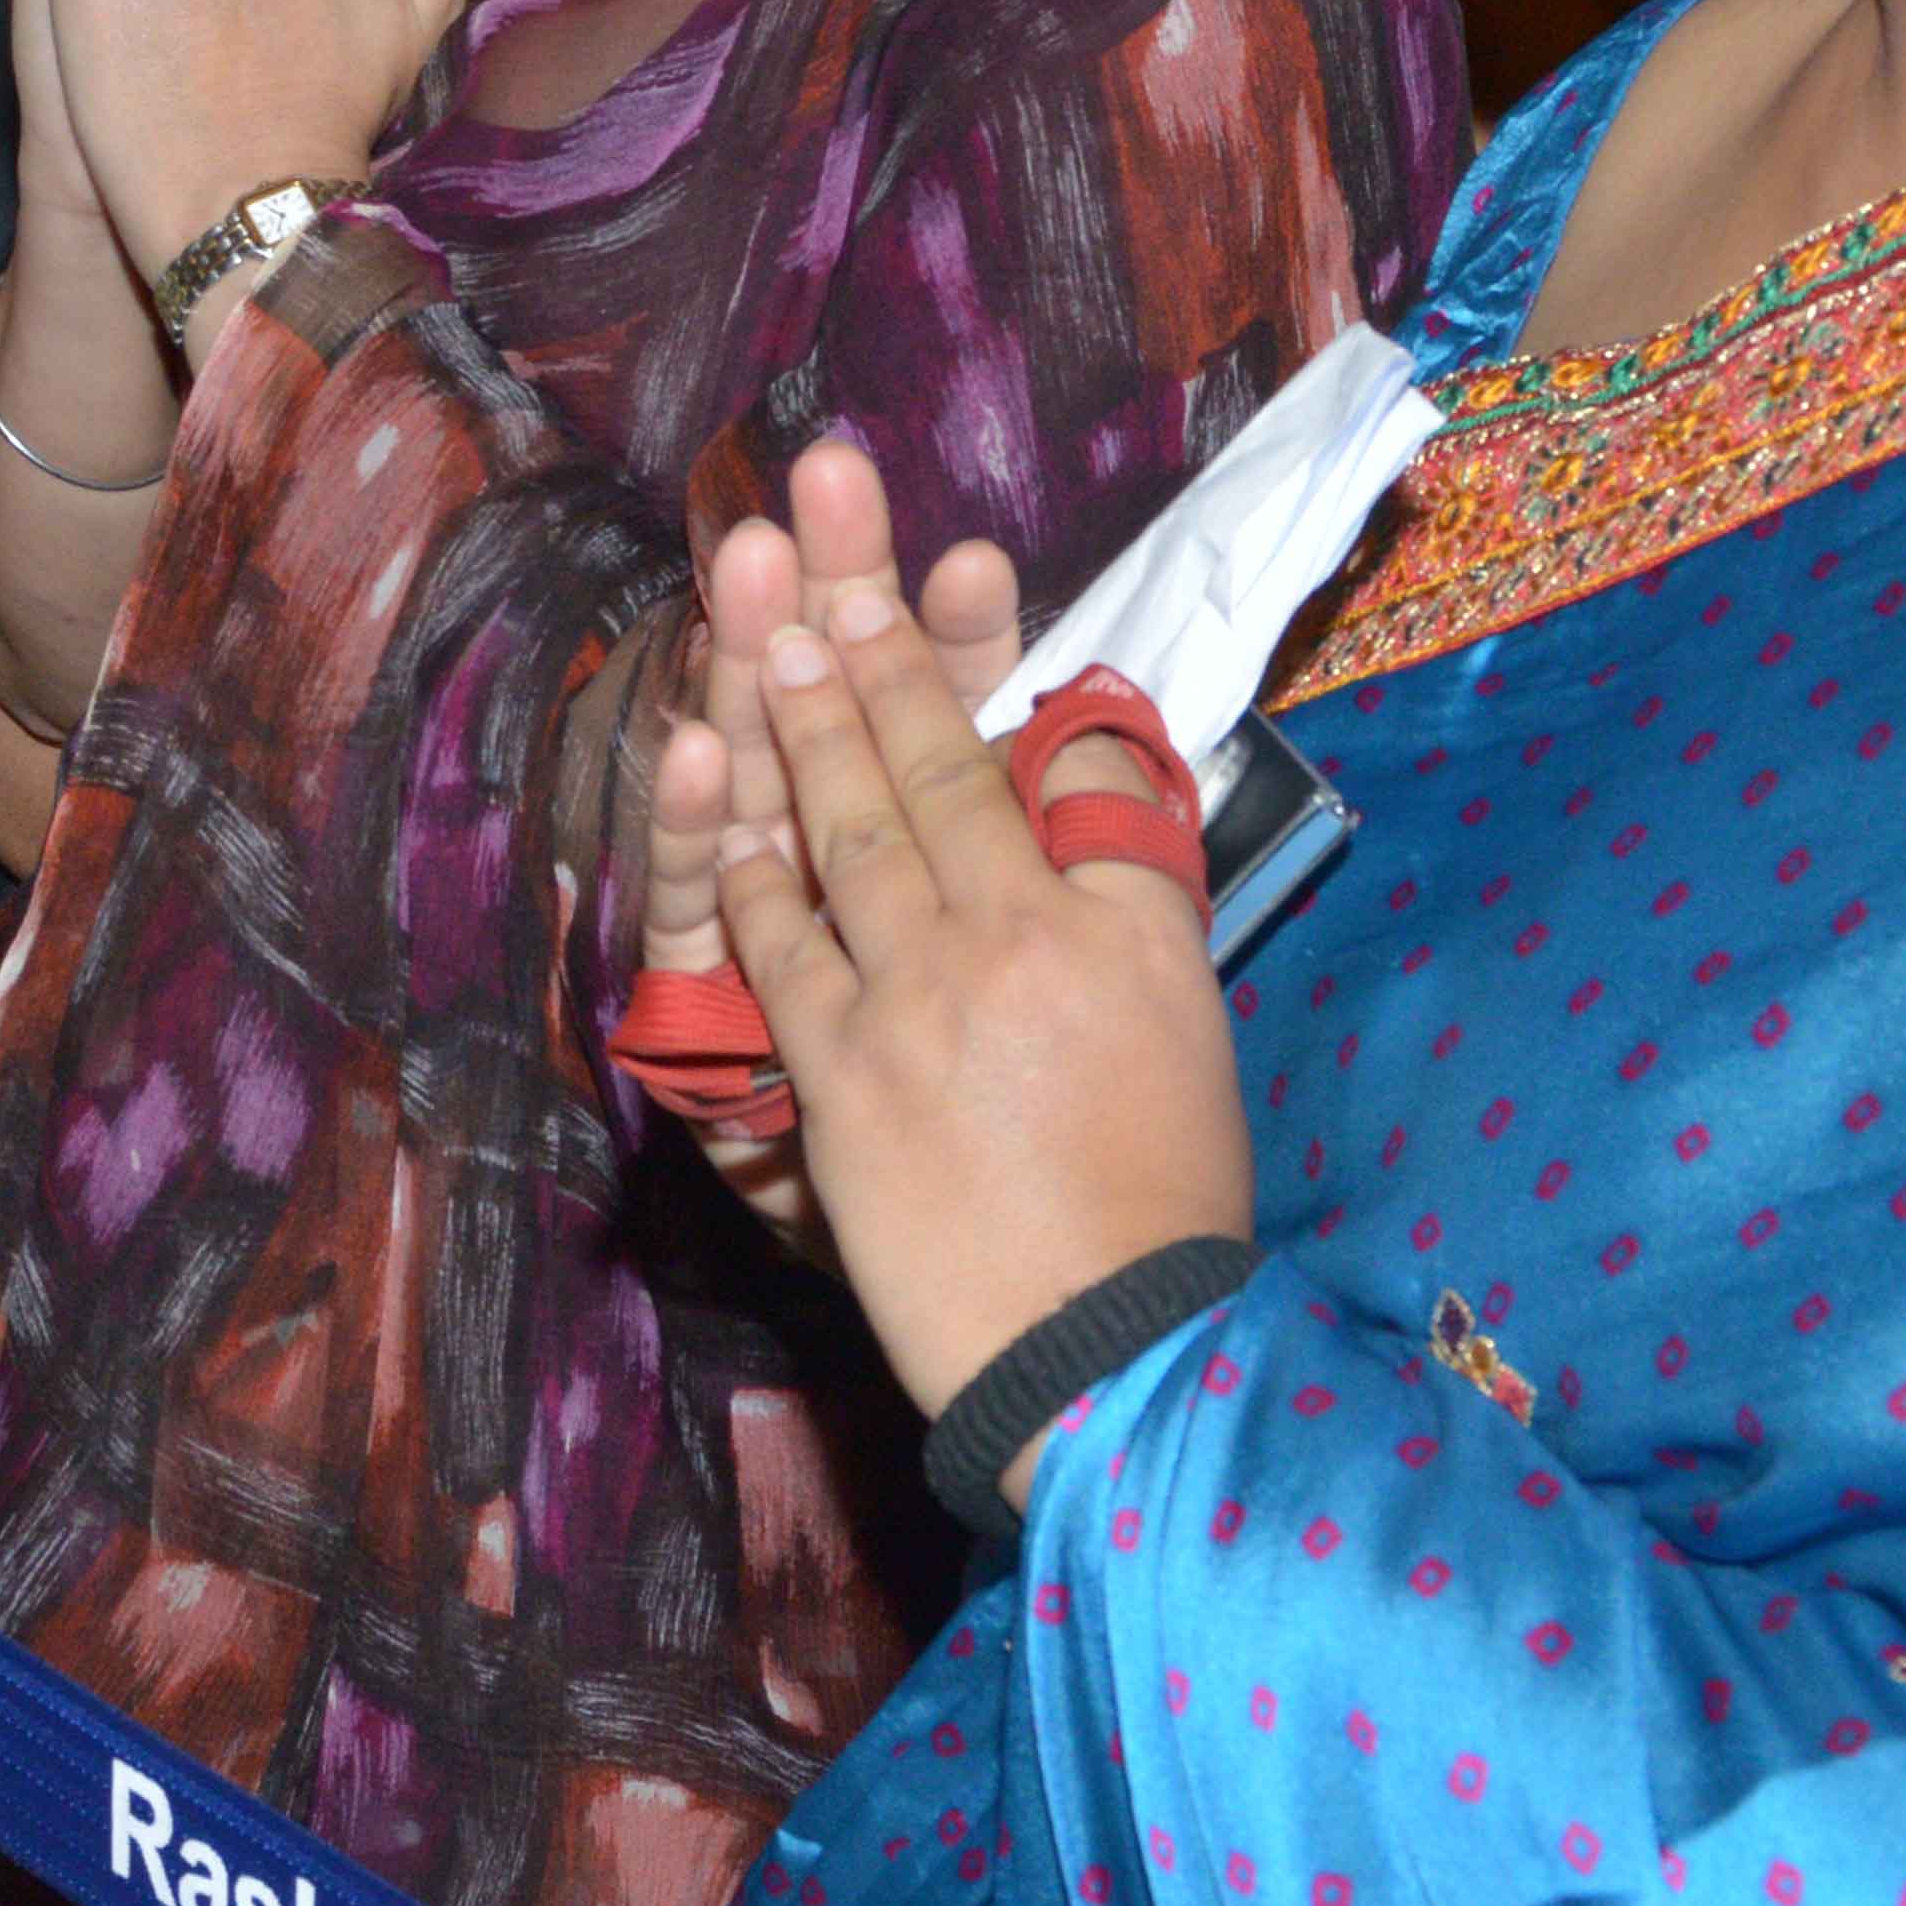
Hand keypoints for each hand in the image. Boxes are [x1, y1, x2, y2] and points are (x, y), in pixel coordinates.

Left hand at [691, 438, 1247, 1497]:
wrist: (1108, 1347)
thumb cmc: (1161, 1203)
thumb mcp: (1183, 1031)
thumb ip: (1129, 904)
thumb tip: (1087, 797)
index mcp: (1130, 930)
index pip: (1074, 769)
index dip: (1002, 676)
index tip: (951, 588)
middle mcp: (1029, 940)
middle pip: (944, 767)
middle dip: (881, 651)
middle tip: (834, 558)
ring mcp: (926, 1000)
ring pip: (853, 831)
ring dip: (805, 723)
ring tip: (776, 628)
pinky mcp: (841, 1070)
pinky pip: (781, 943)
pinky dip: (748, 866)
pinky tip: (723, 798)